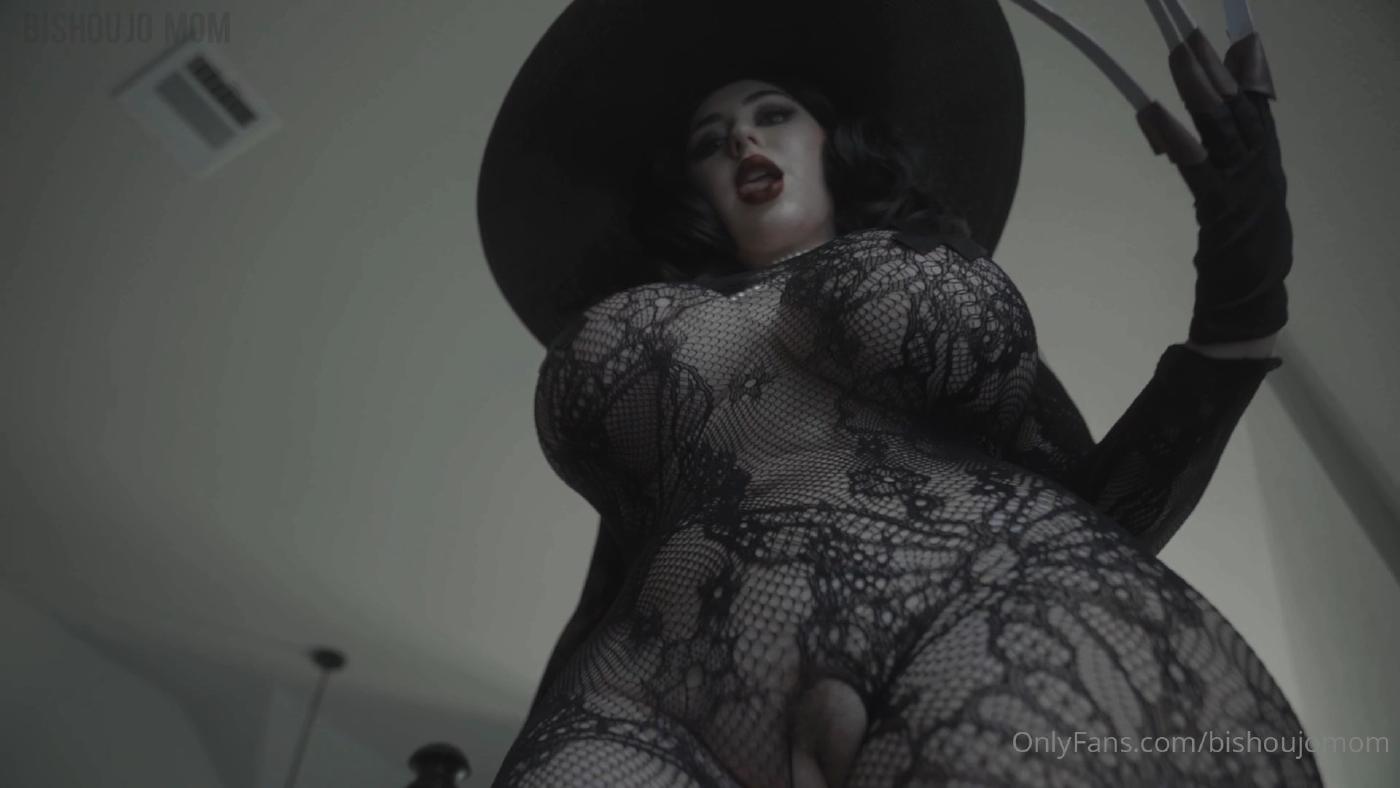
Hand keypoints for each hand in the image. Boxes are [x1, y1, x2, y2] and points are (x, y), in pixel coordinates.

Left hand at [1135, 12, 1291, 344]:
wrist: (1250, 307)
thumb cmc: (1241, 257)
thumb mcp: (1238, 201)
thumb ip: (1225, 163)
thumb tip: (1205, 131)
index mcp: (1266, 165)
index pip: (1259, 107)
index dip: (1249, 72)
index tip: (1236, 39)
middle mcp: (1261, 169)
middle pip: (1240, 107)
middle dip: (1216, 69)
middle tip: (1191, 36)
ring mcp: (1245, 189)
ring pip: (1223, 127)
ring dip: (1198, 89)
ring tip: (1178, 56)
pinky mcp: (1222, 211)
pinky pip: (1198, 167)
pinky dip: (1177, 137)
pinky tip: (1154, 113)